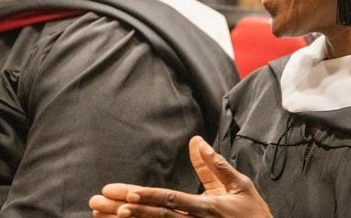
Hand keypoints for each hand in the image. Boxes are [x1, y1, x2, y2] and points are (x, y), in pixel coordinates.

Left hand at [89, 136, 271, 217]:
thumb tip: (196, 140)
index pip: (171, 201)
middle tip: (98, 201)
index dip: (148, 198)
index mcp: (206, 208)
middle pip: (155, 216)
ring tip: (102, 214)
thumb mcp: (239, 185)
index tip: (125, 194)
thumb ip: (215, 165)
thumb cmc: (252, 213)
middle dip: (124, 209)